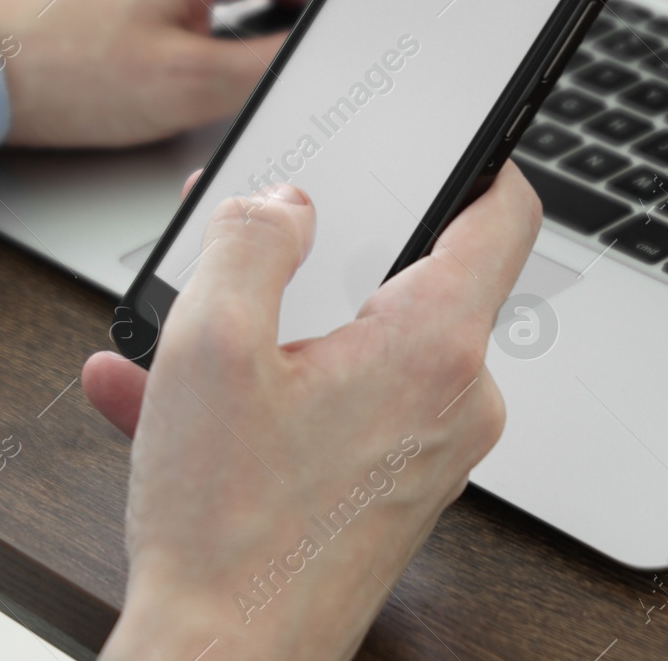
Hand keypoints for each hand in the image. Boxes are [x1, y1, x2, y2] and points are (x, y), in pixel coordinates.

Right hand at [84, 161, 541, 659]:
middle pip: (410, 276)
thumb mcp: (211, 345)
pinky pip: (333, 404)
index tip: (439, 136)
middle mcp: (453, 399)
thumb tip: (281, 203)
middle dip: (318, 251)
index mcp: (433, 347)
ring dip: (265, 330)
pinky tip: (164, 402)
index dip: (474, 157)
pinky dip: (263, 392)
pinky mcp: (389, 484)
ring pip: (354, 344)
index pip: (503, 214)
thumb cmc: (226, 531)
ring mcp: (425, 448)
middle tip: (248, 235)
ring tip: (175, 335)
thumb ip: (250, 239)